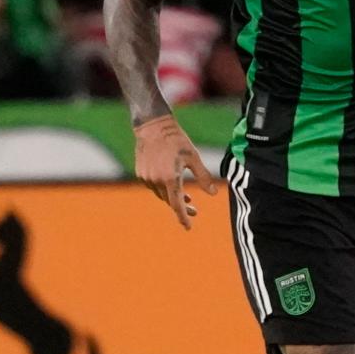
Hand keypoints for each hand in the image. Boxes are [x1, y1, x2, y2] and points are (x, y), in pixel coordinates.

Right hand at [134, 114, 216, 229]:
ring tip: (187, 197)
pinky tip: (172, 184)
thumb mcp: (194, 157)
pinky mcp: (141, 173)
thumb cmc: (177, 140)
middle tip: (195, 210)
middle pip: (170, 201)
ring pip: (161, 195)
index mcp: (171, 178)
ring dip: (173, 198)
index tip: (188, 227)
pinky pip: (154, 187)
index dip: (183, 217)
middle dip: (182, 207)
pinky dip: (164, 189)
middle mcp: (156, 180)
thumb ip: (203, 177)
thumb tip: (213, 193)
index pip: (177, 205)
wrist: (153, 126)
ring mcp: (146, 177)